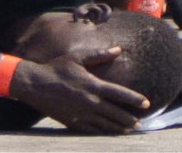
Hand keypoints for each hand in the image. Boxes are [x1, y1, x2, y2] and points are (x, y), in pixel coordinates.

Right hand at [10, 50, 150, 134]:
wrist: (35, 85)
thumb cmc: (57, 68)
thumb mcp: (79, 57)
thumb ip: (100, 54)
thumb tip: (118, 49)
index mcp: (94, 85)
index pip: (120, 94)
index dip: (135, 99)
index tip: (146, 104)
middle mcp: (90, 102)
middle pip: (115, 113)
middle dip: (129, 119)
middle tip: (139, 124)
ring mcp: (80, 114)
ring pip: (104, 124)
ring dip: (117, 128)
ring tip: (127, 130)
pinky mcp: (71, 122)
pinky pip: (90, 130)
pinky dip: (101, 132)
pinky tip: (107, 133)